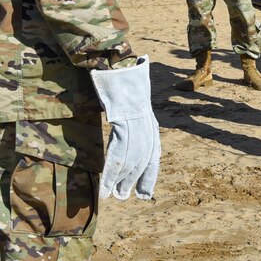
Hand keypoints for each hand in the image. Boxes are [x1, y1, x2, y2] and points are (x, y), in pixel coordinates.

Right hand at [90, 55, 160, 200]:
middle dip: (135, 180)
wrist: (118, 62)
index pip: (154, 152)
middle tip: (125, 198)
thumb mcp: (130, 99)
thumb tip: (124, 123)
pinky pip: (118, 152)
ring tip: (114, 196)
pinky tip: (106, 184)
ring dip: (121, 180)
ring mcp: (136, 122)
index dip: (150, 173)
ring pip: (131, 159)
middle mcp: (146, 123)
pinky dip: (111, 171)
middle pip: (144, 159)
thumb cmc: (122, 78)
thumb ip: (129, 114)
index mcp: (149, 120)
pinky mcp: (123, 121)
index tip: (146, 193)